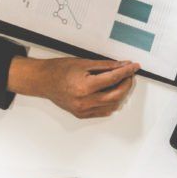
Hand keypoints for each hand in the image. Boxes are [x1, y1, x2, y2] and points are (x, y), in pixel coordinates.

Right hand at [8, 57, 138, 117]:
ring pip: (112, 105)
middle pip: (116, 95)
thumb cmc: (59, 70)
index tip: (134, 67)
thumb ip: (106, 66)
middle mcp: (84, 101)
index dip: (126, 72)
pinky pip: (103, 111)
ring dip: (120, 94)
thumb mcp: (84, 63)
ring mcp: (83, 110)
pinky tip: (111, 93)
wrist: (43, 81)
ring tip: (121, 82)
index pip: (113, 78)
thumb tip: (122, 65)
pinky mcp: (81, 114)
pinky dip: (111, 103)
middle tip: (129, 75)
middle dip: (126, 84)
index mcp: (85, 86)